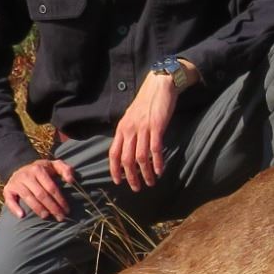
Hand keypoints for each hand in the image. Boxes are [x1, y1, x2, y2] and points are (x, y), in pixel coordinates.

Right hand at [4, 157, 75, 221]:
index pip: (51, 187)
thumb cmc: (42, 170)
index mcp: (39, 169)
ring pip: (28, 198)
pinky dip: (15, 208)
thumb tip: (71, 180)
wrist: (20, 167)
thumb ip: (65, 169)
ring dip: (38, 209)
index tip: (66, 210)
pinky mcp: (8, 189)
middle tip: (60, 217)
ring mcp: (16, 183)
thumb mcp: (54, 165)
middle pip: (41, 194)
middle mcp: (26, 175)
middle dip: (52, 207)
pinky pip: (10, 200)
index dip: (60, 200)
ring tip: (46, 217)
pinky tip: (22, 216)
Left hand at [108, 71, 179, 190]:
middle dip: (131, 177)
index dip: (114, 170)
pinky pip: (155, 149)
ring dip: (145, 173)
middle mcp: (129, 130)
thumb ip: (129, 133)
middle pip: (126, 159)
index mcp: (121, 128)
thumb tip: (128, 151)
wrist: (159, 85)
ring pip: (141, 157)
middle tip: (136, 188)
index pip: (113, 153)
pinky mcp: (156, 126)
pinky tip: (160, 171)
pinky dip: (157, 162)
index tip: (118, 182)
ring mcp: (143, 128)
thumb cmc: (147, 103)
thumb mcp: (132, 118)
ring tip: (151, 183)